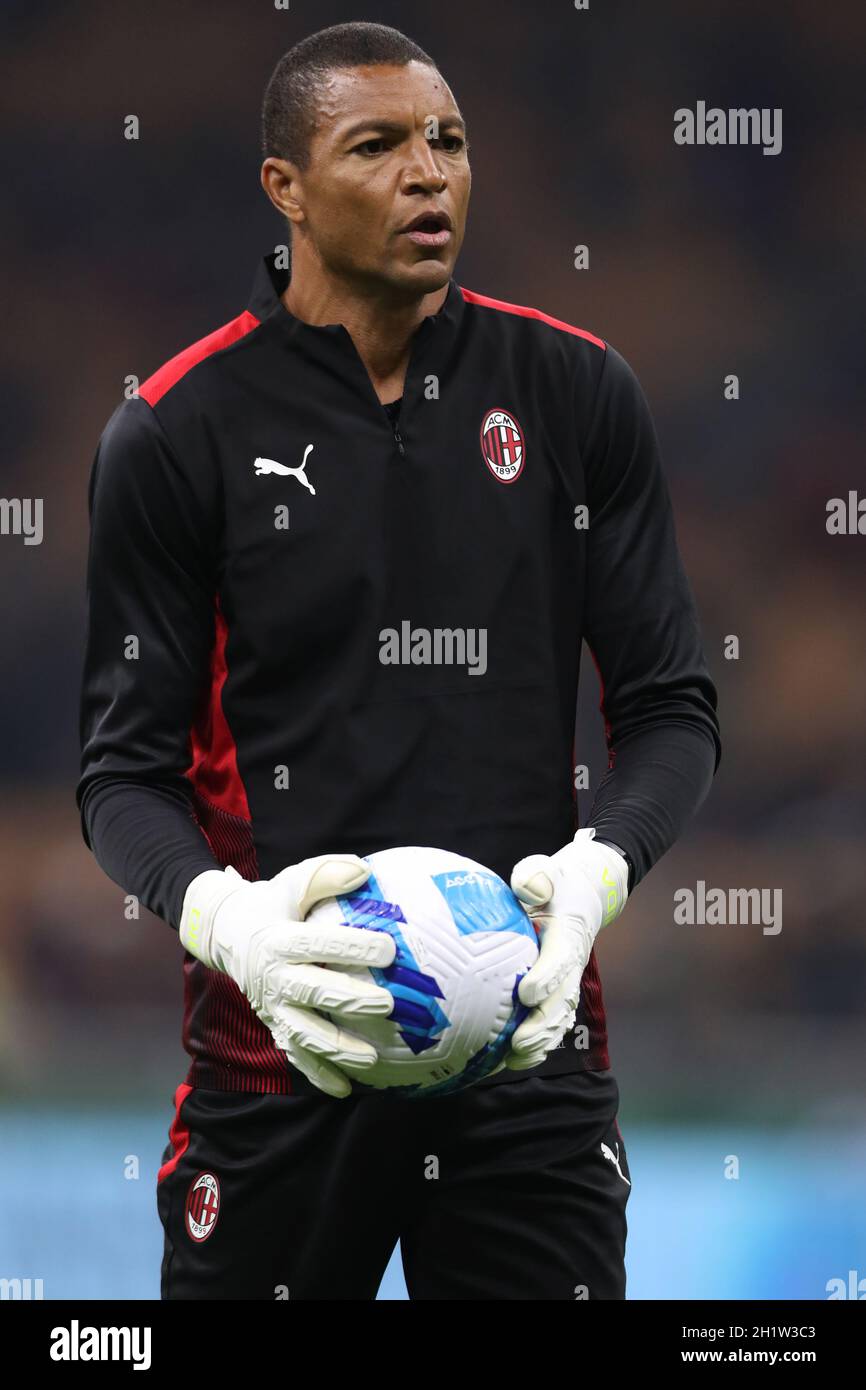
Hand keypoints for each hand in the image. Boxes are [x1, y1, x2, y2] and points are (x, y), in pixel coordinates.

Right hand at [179, 855, 395, 1098]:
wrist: (227, 933)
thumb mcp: (292, 883)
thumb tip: (364, 871)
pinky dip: (318, 1074)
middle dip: (350, 1000)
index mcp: (278, 940)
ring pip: (304, 1033)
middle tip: (387, 1004)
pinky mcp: (274, 1025)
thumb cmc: (272, 903)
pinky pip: (296, 1055)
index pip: (318, 943)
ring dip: (337, 1048)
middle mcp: (273, 977)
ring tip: (371, 1058)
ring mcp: (272, 1007)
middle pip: (313, 992)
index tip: (390, 948)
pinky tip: (345, 1090)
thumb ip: (325, 876)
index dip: (352, 946)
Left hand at [505, 830, 628, 1071]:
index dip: (547, 977)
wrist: (580, 896)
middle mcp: (572, 963)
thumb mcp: (545, 871)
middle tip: (518, 1042)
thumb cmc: (555, 883)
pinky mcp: (559, 993)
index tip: (526, 992)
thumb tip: (528, 889)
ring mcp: (568, 981)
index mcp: (569, 935)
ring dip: (541, 1042)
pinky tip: (508, 1061)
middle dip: (543, 1025)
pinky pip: (552, 1023)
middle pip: (563, 1000)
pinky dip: (536, 1045)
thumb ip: (536, 876)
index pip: (562, 958)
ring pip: (560, 1018)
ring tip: (514, 1060)